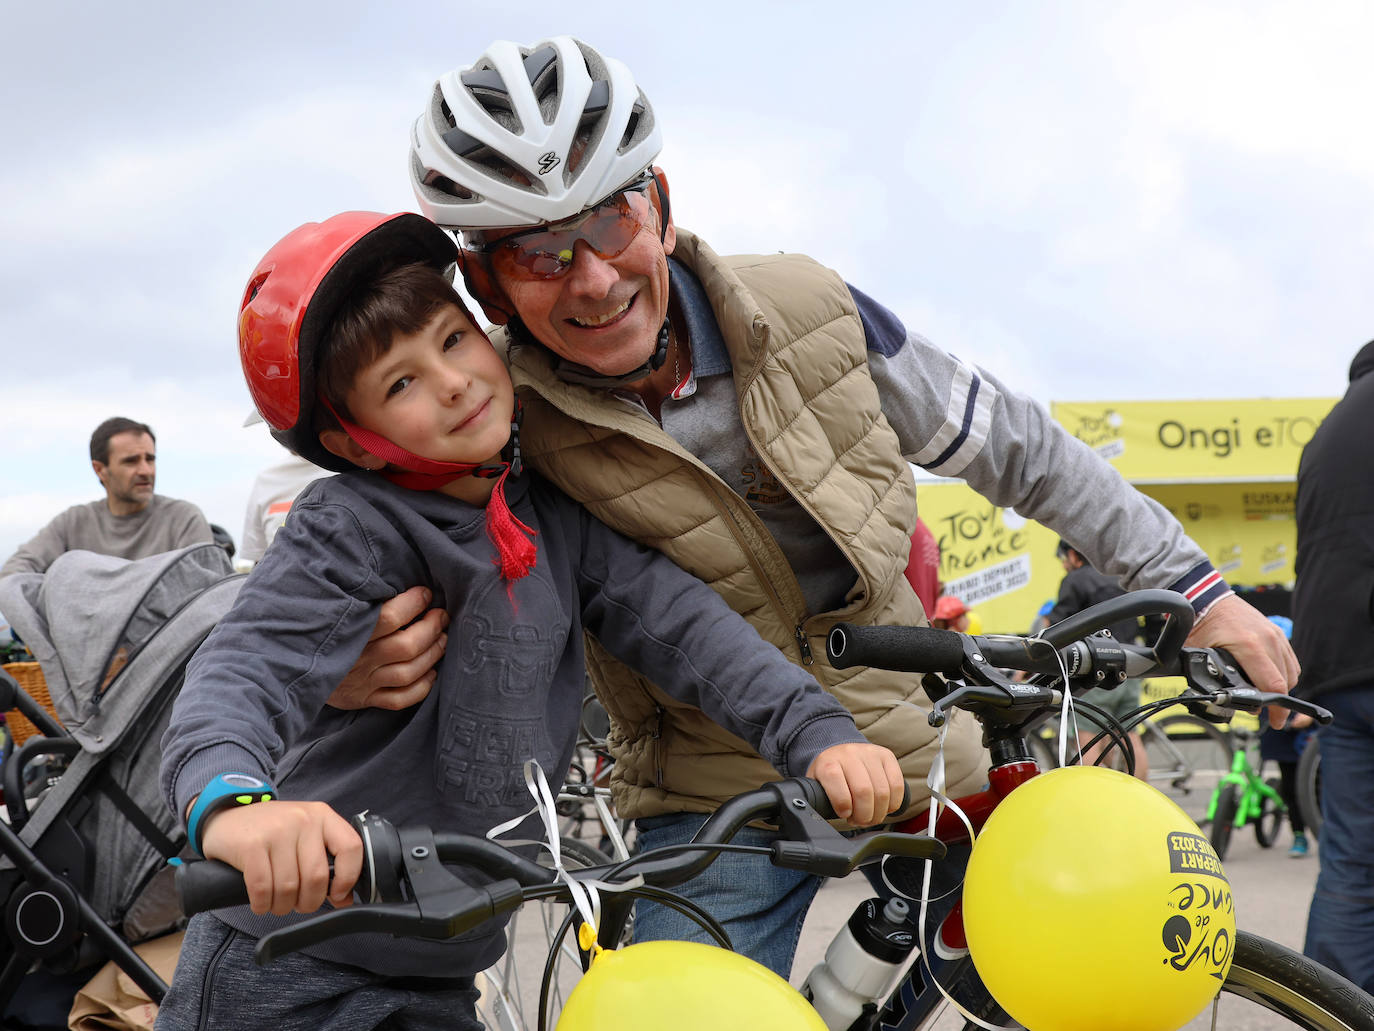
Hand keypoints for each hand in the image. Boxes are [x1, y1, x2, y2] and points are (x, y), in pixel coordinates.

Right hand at [200, 800, 362, 916]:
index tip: (338, 894)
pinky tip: (261, 902)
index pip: (351, 847)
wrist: (226, 816)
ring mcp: (276, 831)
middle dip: (308, 902)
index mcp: (322, 816)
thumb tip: (345, 899)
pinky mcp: (251, 845)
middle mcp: (302, 819)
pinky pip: (263, 888)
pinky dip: (263, 904)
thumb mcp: (304, 836)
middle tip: (299, 904)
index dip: (348, 878)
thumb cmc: (270, 831)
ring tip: (277, 902)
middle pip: (317, 877)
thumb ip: (327, 861)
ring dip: (283, 906)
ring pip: (289, 887)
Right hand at [326, 586, 447, 710]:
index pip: (390, 617)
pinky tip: (431, 672)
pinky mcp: (364, 700)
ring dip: (433, 655)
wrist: (283, 669)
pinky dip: (421, 687)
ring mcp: (363, 682)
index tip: (426, 593)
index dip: (414, 603)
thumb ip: (355, 596)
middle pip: (406, 646)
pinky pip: (400, 699)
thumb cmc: (317, 630)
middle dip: (431, 628)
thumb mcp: (328, 608)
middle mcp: (358, 659)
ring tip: (442, 639)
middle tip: (441, 616)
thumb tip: (390, 576)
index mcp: (349, 632)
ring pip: (408, 672)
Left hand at [806, 742, 904, 826]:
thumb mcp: (817, 785)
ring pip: (882, 792)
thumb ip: (820, 801)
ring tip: (871, 817)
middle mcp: (849, 754)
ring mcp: (870, 753)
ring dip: (879, 813)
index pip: (835, 779)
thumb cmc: (830, 775)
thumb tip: (823, 821)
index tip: (845, 814)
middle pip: (863, 791)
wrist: (841, 752)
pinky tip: (884, 808)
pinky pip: (897, 785)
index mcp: (828, 761)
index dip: (842, 803)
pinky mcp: (887, 756)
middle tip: (860, 821)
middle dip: (864, 815)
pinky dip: (893, 804)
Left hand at [1185, 594, 1299, 728]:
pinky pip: (1290, 660)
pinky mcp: (1278, 633)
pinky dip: (1285, 673)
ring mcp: (1276, 634)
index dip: (1276, 708)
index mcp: (1248, 645)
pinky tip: (1270, 679)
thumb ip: (1210, 677)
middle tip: (1266, 714)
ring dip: (1282, 688)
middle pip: (1286, 681)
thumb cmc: (1202, 624)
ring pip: (1291, 672)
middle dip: (1279, 702)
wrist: (1210, 599)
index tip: (1274, 721)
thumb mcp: (1200, 654)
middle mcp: (1268, 639)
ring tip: (1267, 697)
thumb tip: (1219, 700)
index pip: (1273, 684)